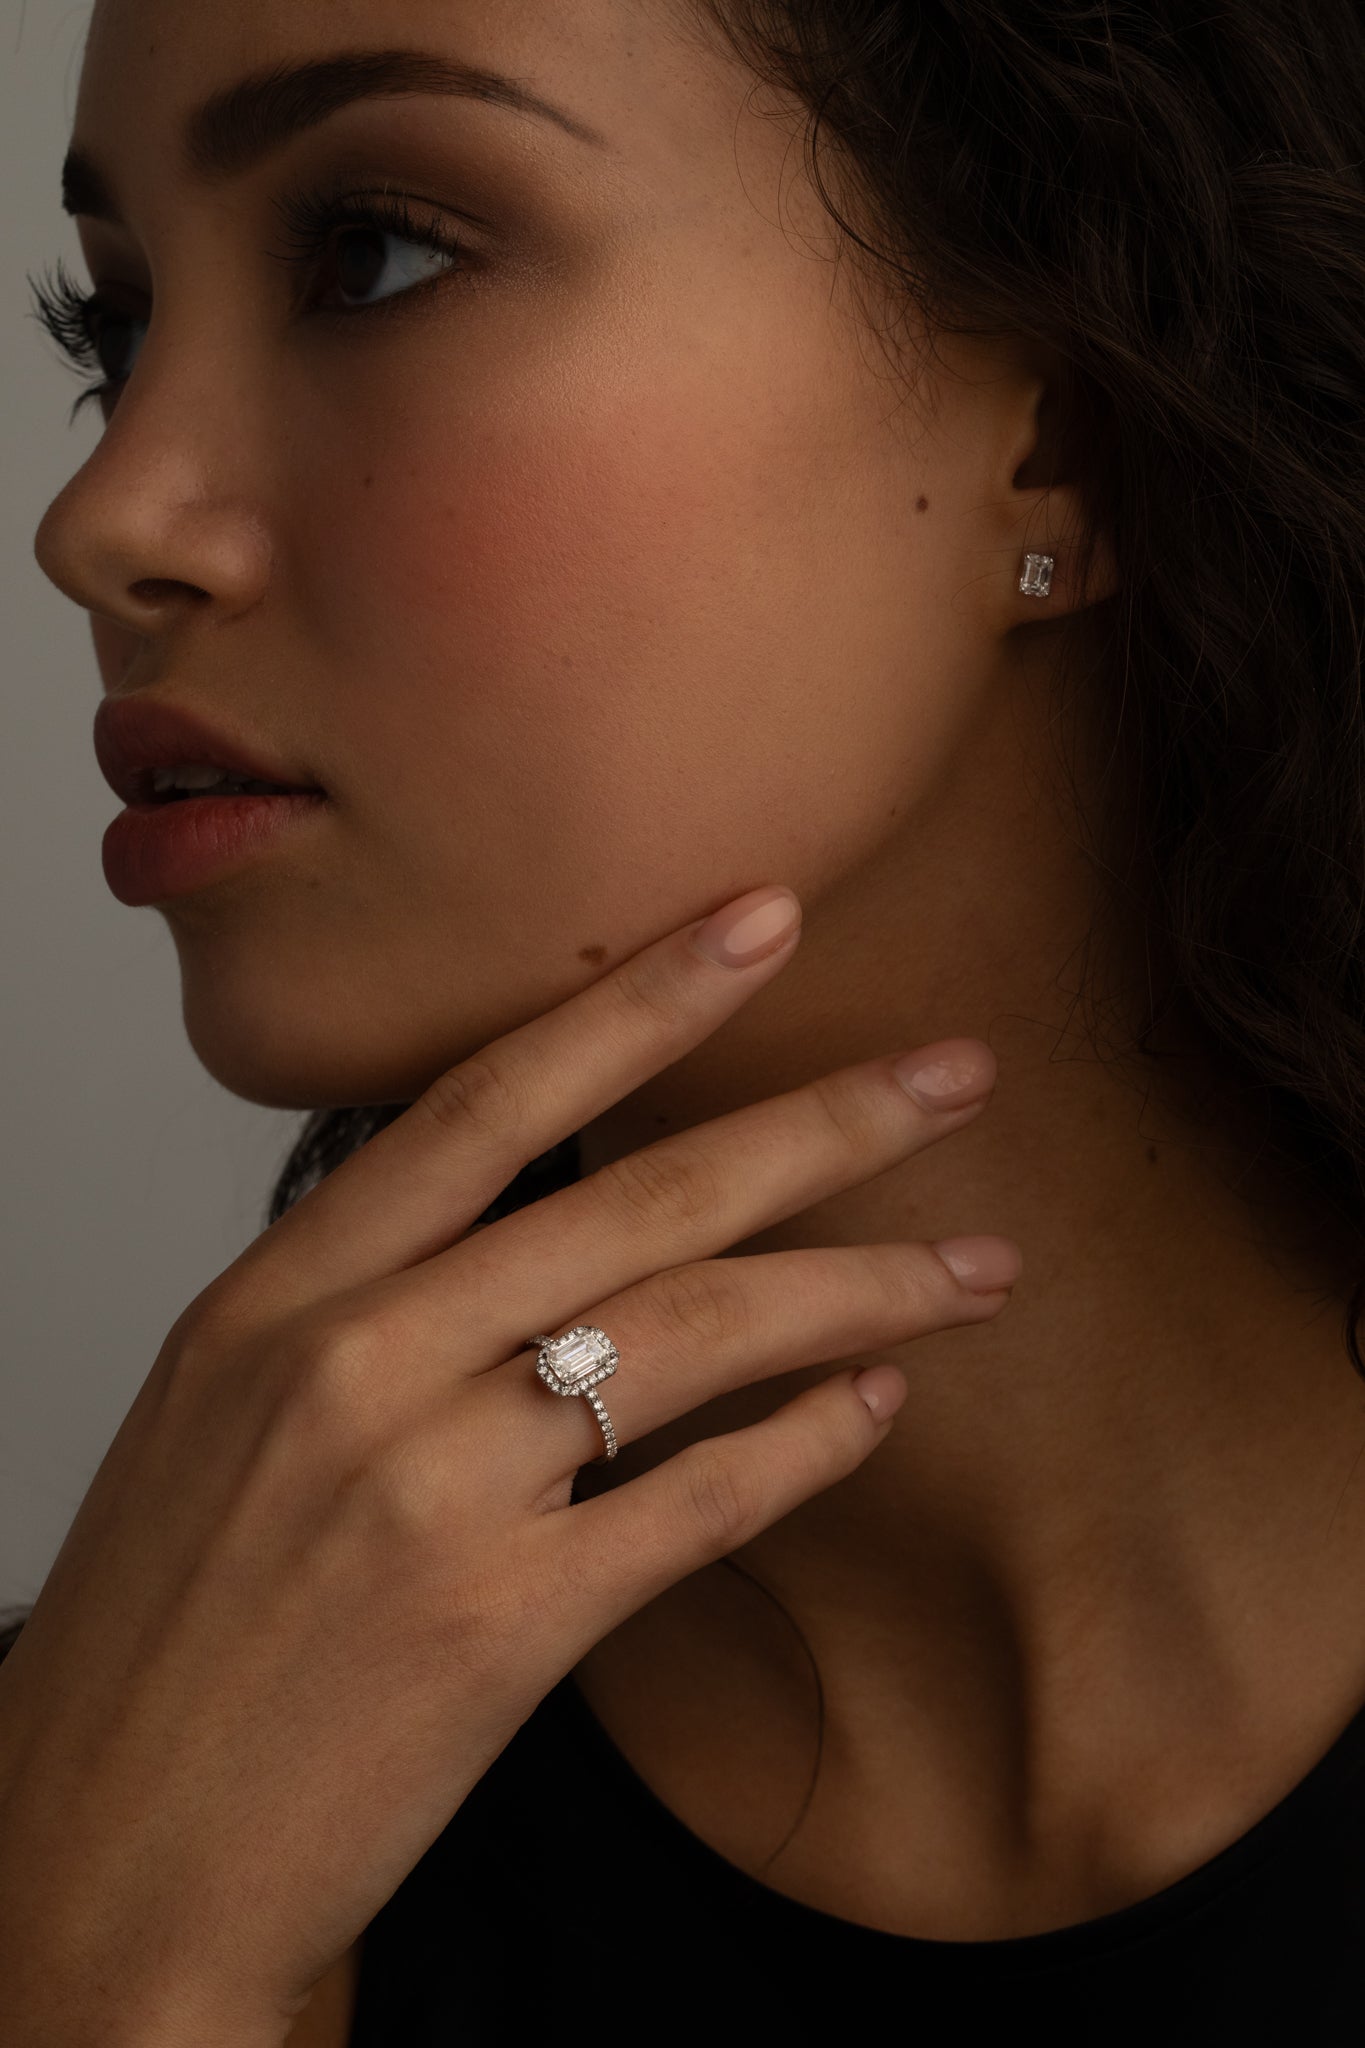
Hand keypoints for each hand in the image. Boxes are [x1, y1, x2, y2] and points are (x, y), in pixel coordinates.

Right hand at [0, 884, 1017, 2043]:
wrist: (108, 1851)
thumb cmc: (167, 1631)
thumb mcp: (222, 1412)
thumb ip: (360, 1301)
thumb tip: (521, 1235)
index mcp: (281, 1294)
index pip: (488, 1099)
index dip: (640, 1000)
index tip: (759, 922)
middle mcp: (357, 1362)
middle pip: (637, 1199)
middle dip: (822, 1123)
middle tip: (955, 1073)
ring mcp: (429, 1490)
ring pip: (693, 1333)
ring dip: (861, 1289)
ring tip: (979, 1267)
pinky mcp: (498, 1625)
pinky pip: (697, 1501)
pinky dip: (803, 1449)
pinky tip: (876, 1411)